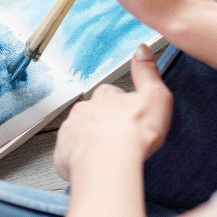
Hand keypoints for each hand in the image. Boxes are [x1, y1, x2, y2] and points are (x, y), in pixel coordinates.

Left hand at [54, 45, 172, 180]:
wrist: (109, 162)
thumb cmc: (133, 133)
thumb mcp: (155, 96)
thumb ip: (147, 72)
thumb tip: (141, 49)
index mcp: (104, 95)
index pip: (111, 95)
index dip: (122, 108)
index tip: (130, 118)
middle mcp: (82, 109)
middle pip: (93, 114)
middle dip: (104, 124)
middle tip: (120, 139)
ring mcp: (70, 131)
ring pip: (80, 133)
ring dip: (91, 141)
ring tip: (108, 155)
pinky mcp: (62, 153)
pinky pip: (70, 154)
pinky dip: (79, 160)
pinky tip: (94, 167)